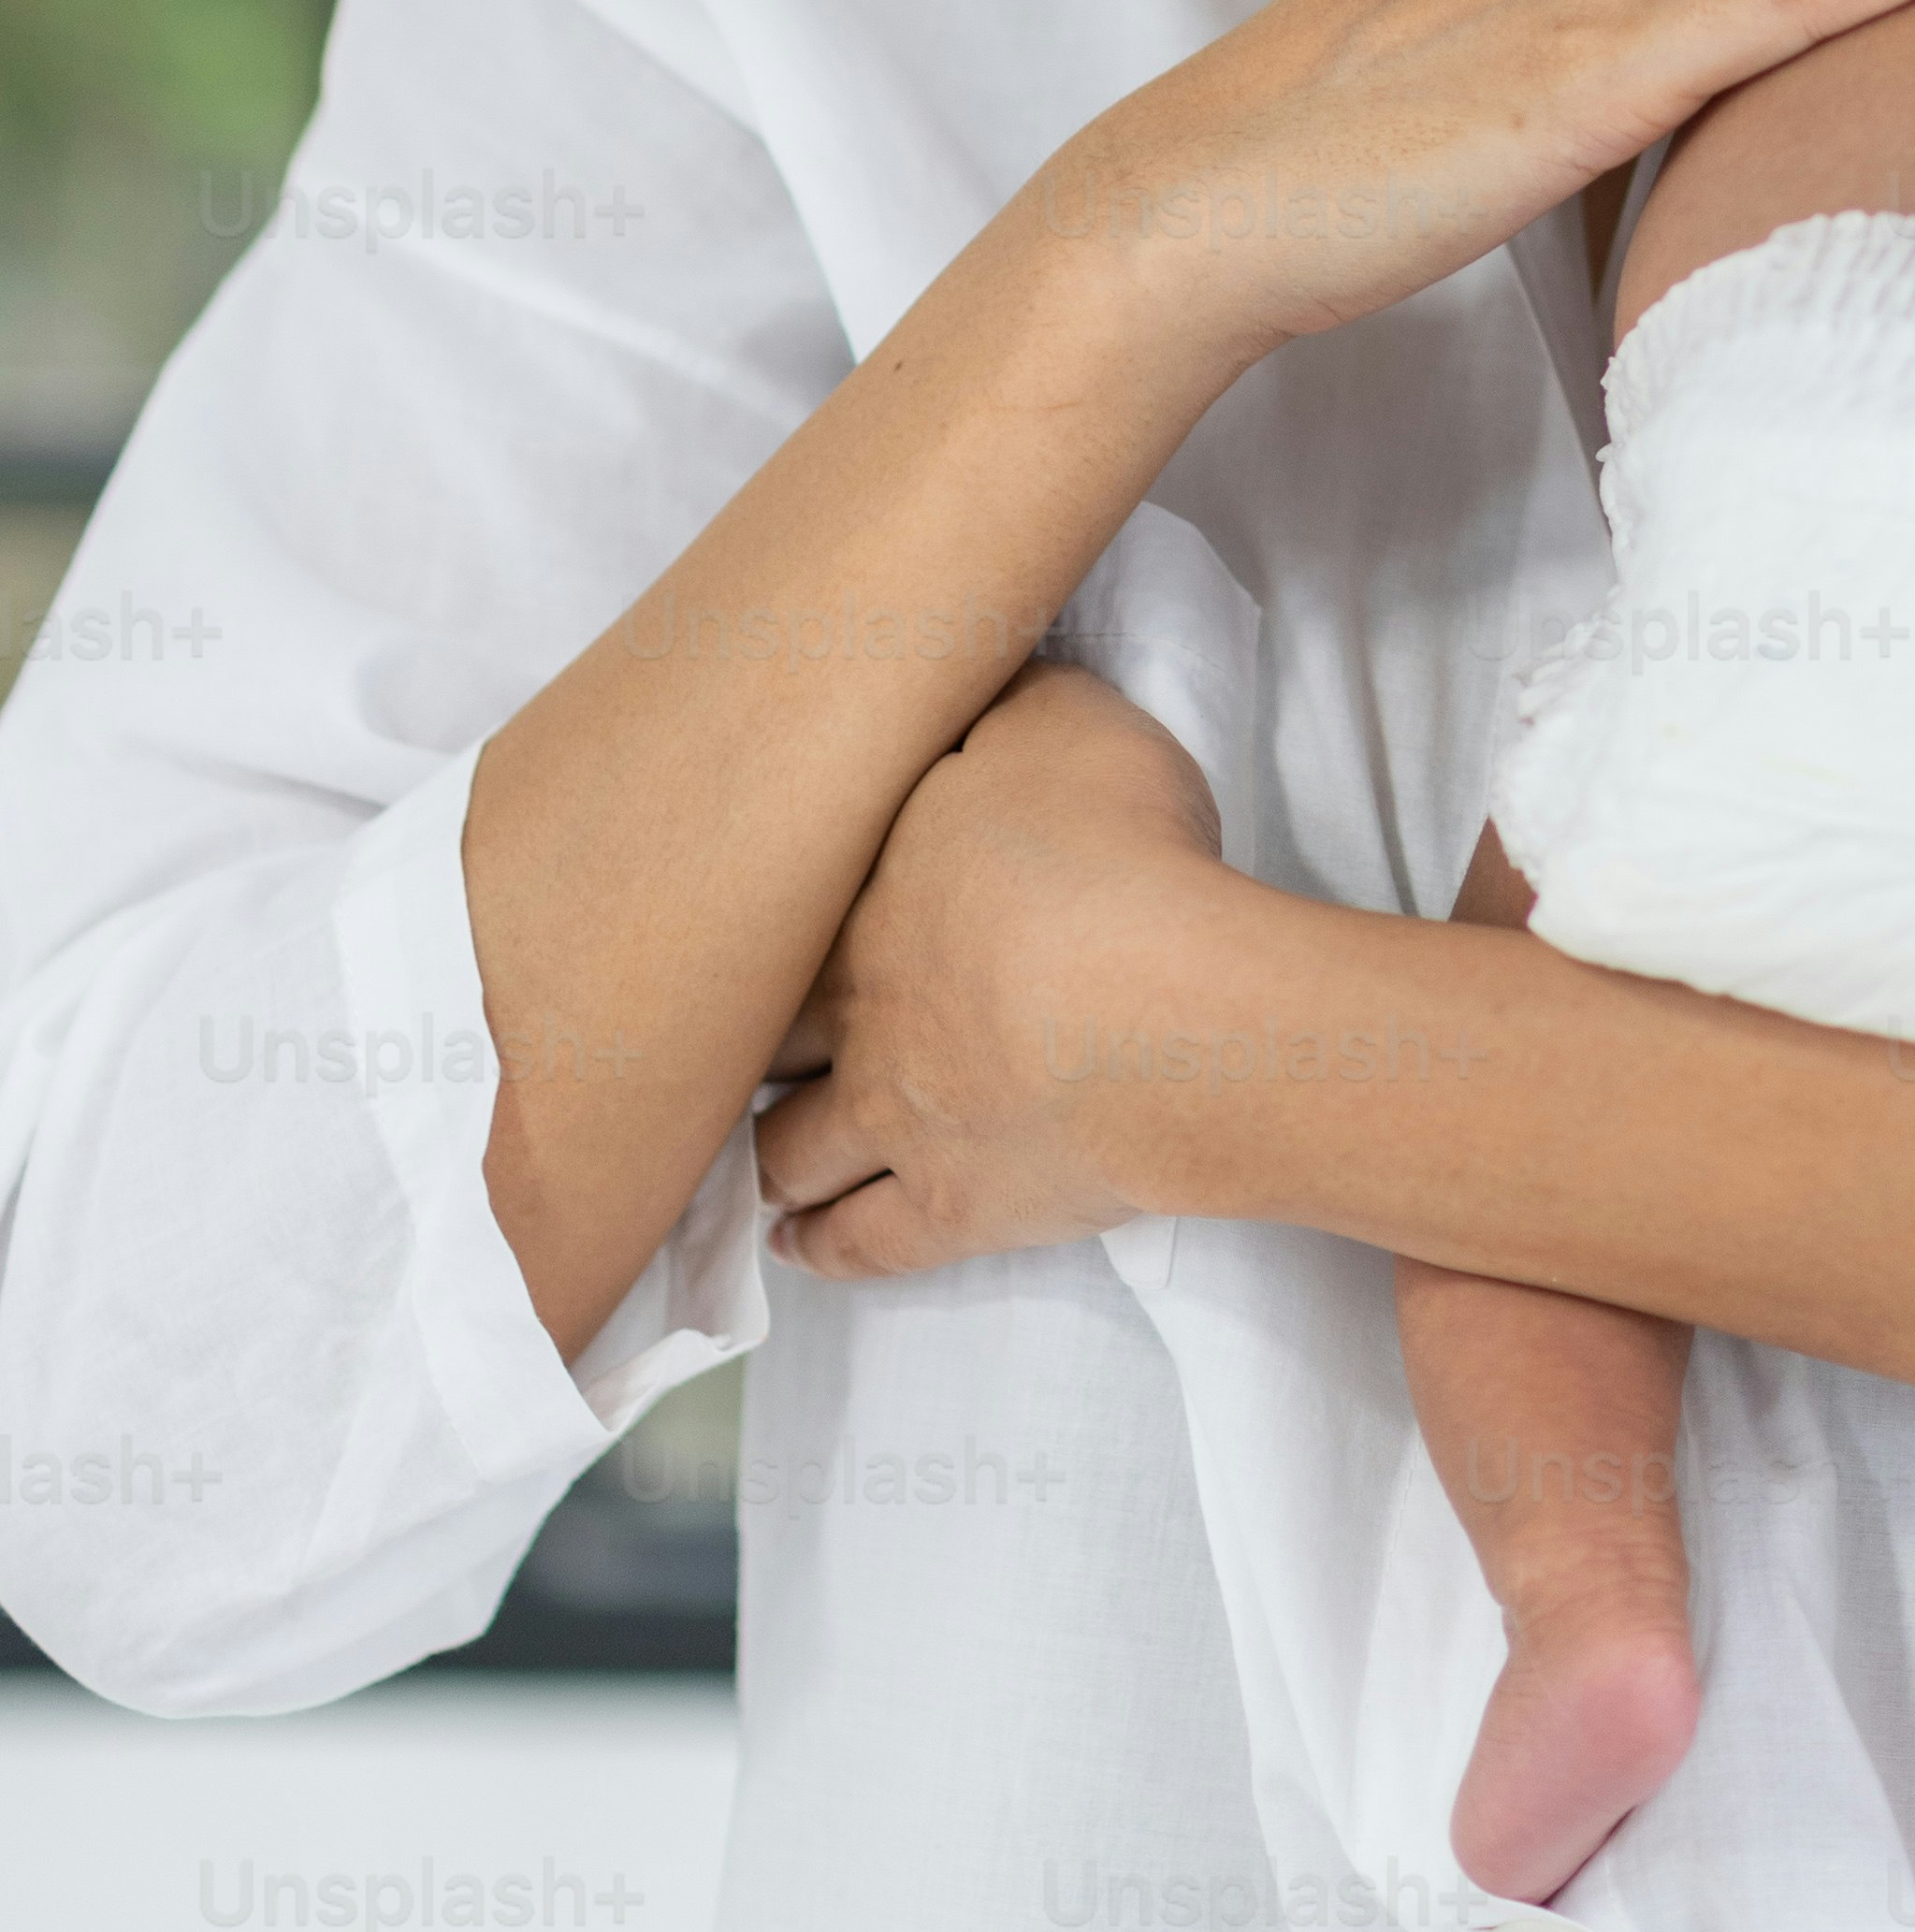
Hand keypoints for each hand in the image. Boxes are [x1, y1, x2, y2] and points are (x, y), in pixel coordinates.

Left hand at [755, 665, 1226, 1279]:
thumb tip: (969, 687)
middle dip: (745, 1040)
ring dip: (766, 1149)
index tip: (730, 915)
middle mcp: (854, 1016)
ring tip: (755, 1144)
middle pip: (763, 1037)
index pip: (772, 914)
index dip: (752, 915)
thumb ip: (1001, 703)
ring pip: (787, 1152)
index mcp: (864, 899)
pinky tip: (797, 1239)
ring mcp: (896, 1124)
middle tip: (735, 1036)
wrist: (1167, 1014)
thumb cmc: (1113, 851)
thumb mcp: (1061, 721)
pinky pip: (859, 1244)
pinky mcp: (955, 1212)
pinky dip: (820, 1244)